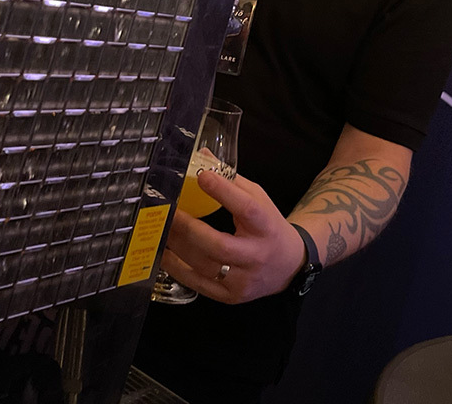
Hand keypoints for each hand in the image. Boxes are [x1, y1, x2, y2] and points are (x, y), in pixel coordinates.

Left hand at [160, 170, 304, 303]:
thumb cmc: (269, 226)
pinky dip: (178, 268)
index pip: (247, 209)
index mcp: (267, 226)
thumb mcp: (259, 199)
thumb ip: (232, 180)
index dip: (224, 192)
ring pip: (205, 266)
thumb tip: (202, 155)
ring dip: (178, 247)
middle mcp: (257, 255)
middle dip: (189, 228)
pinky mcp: (232, 296)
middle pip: (219, 246)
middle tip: (169, 211)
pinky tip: (166, 253)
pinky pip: (200, 284)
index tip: (202, 176)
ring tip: (161, 230)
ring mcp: (244, 279)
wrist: (289, 266)